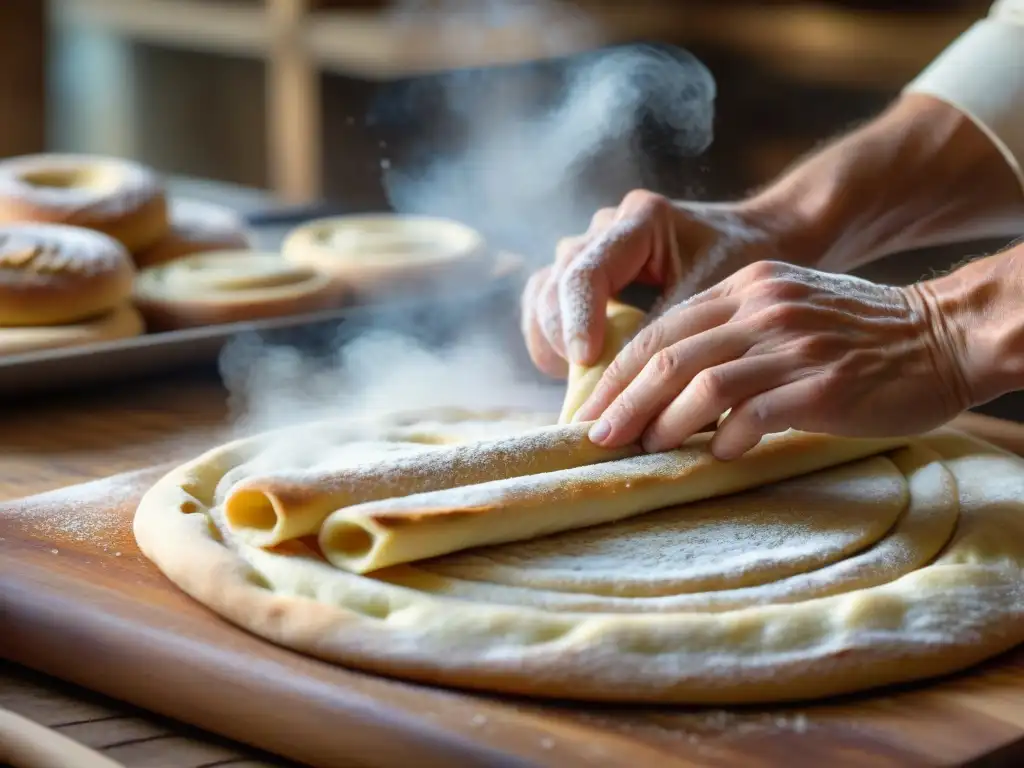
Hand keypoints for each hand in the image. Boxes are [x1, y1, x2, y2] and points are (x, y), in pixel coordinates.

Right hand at [520, 191, 811, 378]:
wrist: (759, 241)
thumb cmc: (744, 268)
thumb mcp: (716, 301)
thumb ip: (672, 336)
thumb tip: (638, 393)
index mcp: (640, 220)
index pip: (587, 272)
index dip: (580, 320)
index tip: (585, 361)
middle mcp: (606, 228)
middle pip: (555, 284)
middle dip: (562, 338)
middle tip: (584, 385)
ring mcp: (590, 248)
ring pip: (543, 294)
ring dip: (551, 341)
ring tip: (577, 382)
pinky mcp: (583, 274)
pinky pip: (549, 304)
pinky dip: (554, 340)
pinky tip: (575, 373)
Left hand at [574, 260, 972, 458]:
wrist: (945, 334)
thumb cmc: (858, 333)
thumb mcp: (787, 308)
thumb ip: (732, 332)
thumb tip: (669, 386)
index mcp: (748, 288)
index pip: (661, 329)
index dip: (619, 371)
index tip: (593, 407)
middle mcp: (764, 309)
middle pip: (669, 356)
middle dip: (623, 401)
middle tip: (596, 438)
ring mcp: (794, 346)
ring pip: (702, 385)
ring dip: (664, 424)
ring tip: (645, 451)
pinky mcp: (823, 387)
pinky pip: (754, 416)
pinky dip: (724, 439)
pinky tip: (717, 455)